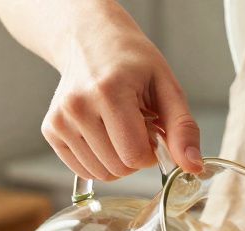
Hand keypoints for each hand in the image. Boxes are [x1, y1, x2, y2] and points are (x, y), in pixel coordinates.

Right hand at [42, 8, 201, 179]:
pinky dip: (99, 161)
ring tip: (119, 128)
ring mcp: (60, 119)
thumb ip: (182, 128)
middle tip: (136, 126)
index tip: (151, 131)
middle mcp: (78, 106)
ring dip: (117, 161)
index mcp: (109, 91)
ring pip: (100, 174)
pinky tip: (103, 134)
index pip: (134, 156)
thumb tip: (193, 167)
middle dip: (135, 157)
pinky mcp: (51, 130)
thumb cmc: (132, 63)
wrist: (91, 42)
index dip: (150, 152)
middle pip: (118, 168)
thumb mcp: (167, 86)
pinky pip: (83, 170)